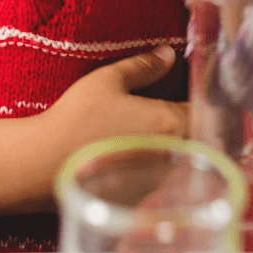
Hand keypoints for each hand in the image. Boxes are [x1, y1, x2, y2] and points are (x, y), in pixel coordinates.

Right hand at [36, 47, 189, 183]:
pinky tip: (140, 154)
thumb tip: (167, 55)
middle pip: (201, 139)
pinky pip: (164, 178)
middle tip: (182, 110)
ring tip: (160, 131)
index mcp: (168, 122)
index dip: (204, 101)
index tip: (196, 93)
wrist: (46, 165)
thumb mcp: (107, 81)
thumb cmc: (76, 119)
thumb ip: (143, 66)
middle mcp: (172, 154)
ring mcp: (159, 179)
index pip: (206, 112)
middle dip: (198, 125)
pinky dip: (160, 165)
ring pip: (185, 160)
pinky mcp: (143, 197)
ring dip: (182, 147)